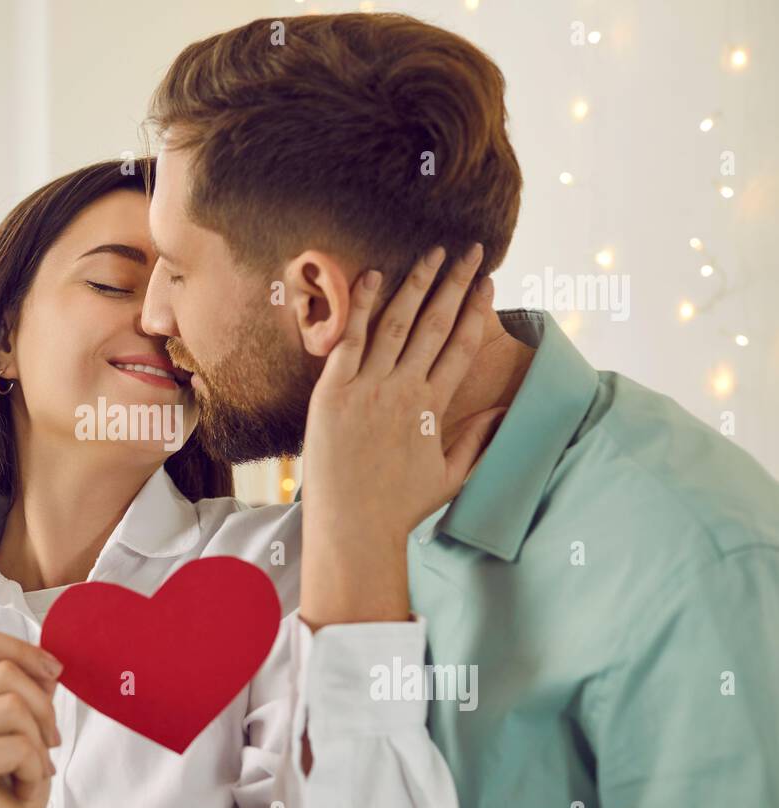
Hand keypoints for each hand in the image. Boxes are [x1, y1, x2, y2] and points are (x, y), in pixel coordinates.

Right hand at [0, 628, 63, 807]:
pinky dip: (35, 767)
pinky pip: (17, 745)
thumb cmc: (11, 785)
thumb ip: (30, 691)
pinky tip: (23, 784)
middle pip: (6, 673)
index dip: (24, 649)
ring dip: (39, 742)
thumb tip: (51, 660)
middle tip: (51, 740)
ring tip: (34, 766)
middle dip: (44, 707)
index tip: (54, 672)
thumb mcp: (25, 727)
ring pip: (12, 706)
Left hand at [300, 243, 504, 629]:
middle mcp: (404, 390)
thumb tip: (504, 410)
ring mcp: (367, 388)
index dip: (476, 311)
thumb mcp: (449, 477)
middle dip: (456, 284)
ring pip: (397, 323)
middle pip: (436, 324)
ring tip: (434, 252)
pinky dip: (363, 306)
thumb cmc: (398, 508)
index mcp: (434, 408)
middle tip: (472, 250)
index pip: (462, 347)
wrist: (351, 528)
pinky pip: (350, 339)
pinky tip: (375, 275)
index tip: (488, 283)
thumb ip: (479, 440)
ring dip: (417, 284)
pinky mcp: (333, 391)